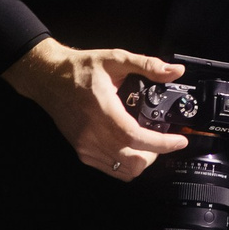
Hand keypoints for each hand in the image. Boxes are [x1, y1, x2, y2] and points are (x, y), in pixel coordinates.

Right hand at [2, 39, 188, 180]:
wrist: (49, 78)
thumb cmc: (79, 69)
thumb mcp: (115, 59)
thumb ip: (147, 65)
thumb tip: (174, 71)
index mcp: (103, 110)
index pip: (136, 138)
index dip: (162, 144)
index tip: (179, 141)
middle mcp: (93, 133)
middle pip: (132, 161)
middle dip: (155, 154)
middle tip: (163, 139)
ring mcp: (86, 146)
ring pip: (123, 170)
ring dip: (141, 161)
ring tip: (148, 144)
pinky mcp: (82, 151)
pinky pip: (110, 169)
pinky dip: (125, 163)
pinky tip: (130, 146)